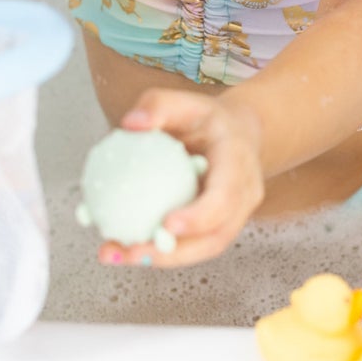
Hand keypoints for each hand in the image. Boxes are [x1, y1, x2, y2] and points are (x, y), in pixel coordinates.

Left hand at [98, 90, 264, 269]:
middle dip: (174, 253)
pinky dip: (159, 250)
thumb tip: (130, 124)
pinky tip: (123, 246)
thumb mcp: (186, 102)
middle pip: (216, 236)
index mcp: (239, 164)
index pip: (225, 197)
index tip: (167, 225)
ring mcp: (234, 216)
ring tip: (118, 254)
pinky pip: (191, 245)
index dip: (200, 216)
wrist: (237, 134)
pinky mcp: (218, 227)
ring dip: (161, 258)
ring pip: (203, 248)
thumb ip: (158, 105)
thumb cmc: (207, 118)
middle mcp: (244, 196)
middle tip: (131, 252)